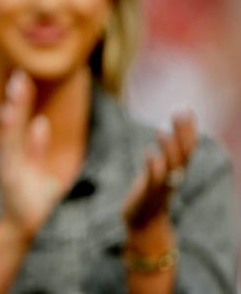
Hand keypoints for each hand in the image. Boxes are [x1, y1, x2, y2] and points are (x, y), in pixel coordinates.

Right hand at [0, 70, 65, 241]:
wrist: (21, 226)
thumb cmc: (30, 198)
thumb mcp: (38, 169)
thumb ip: (37, 147)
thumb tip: (41, 122)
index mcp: (13, 151)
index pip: (16, 121)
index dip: (20, 100)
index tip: (22, 77)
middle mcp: (7, 155)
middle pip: (11, 123)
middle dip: (16, 100)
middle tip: (20, 77)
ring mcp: (7, 165)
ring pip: (10, 134)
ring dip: (15, 112)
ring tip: (18, 92)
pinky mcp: (11, 178)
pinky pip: (15, 152)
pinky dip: (22, 137)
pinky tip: (30, 121)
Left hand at [123, 110, 196, 231]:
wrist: (144, 223)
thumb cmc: (151, 193)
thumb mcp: (160, 170)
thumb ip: (165, 153)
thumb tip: (167, 129)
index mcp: (177, 170)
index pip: (187, 147)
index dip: (188, 129)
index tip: (185, 107)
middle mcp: (174, 176)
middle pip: (183, 153)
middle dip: (183, 132)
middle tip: (180, 110)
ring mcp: (163, 185)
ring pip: (171, 166)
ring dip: (168, 147)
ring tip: (162, 128)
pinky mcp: (149, 194)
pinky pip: (154, 180)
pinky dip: (154, 166)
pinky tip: (150, 152)